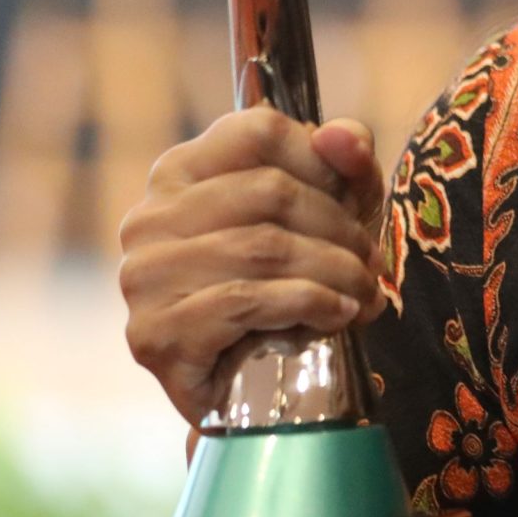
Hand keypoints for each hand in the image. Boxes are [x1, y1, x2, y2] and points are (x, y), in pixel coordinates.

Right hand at [118, 107, 387, 427]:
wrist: (255, 386)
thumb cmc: (290, 284)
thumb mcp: (331, 211)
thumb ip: (344, 163)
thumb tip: (344, 135)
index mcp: (180, 171)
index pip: (260, 130)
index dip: (324, 162)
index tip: (356, 203)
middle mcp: (149, 217)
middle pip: (270, 190)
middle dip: (340, 228)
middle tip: (373, 263)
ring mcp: (144, 277)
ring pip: (263, 247)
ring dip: (336, 272)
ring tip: (365, 294)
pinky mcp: (155, 334)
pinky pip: (246, 301)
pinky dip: (309, 304)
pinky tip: (338, 316)